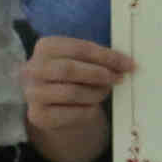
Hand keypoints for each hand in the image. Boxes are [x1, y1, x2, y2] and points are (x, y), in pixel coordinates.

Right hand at [20, 36, 132, 161]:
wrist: (54, 107)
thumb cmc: (73, 78)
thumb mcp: (82, 62)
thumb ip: (98, 60)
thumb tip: (125, 64)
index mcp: (45, 46)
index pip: (79, 48)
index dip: (106, 56)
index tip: (128, 64)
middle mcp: (32, 68)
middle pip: (70, 69)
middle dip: (99, 74)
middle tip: (119, 78)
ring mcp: (32, 93)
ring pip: (71, 92)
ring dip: (95, 93)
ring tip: (105, 92)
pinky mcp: (37, 115)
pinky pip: (71, 113)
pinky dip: (88, 110)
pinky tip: (92, 106)